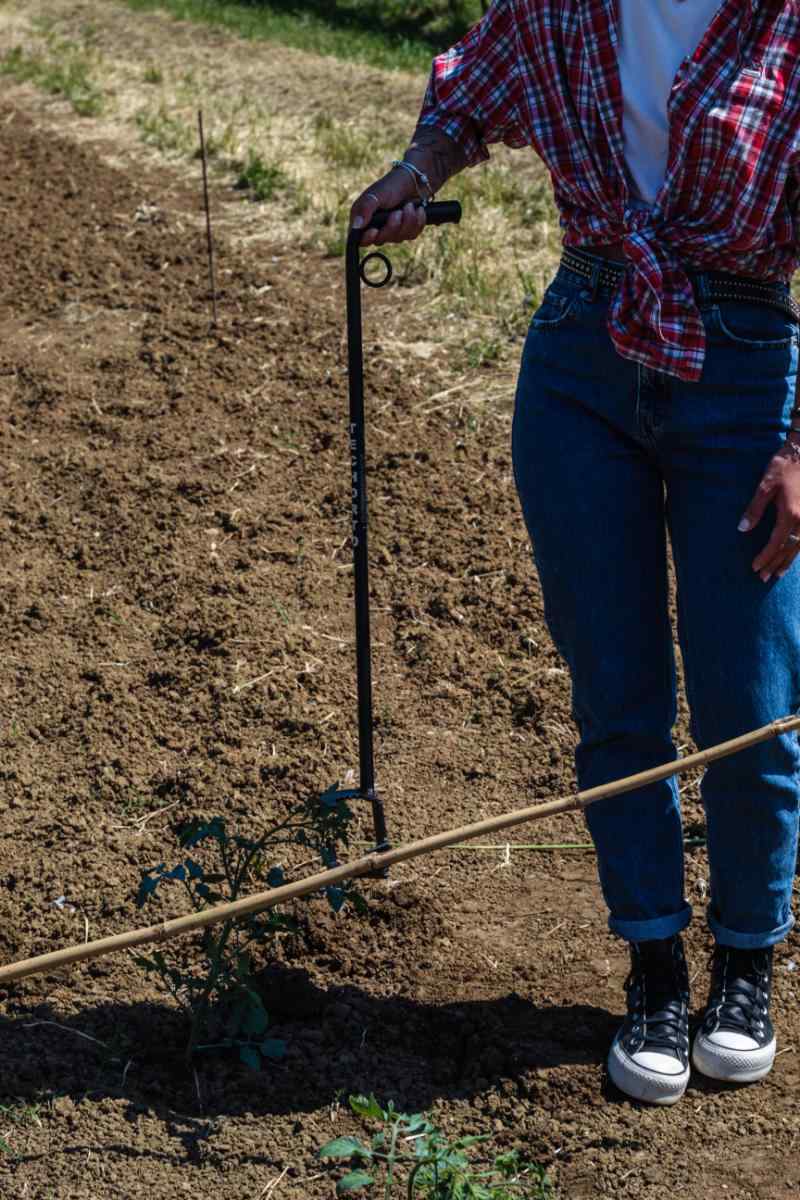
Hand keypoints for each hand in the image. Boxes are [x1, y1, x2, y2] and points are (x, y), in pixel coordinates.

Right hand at [349, 168, 426, 247]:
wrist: (415, 180)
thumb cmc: (392, 185)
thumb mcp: (377, 194)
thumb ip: (365, 208)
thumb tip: (356, 226)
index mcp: (364, 219)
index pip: (360, 239)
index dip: (367, 239)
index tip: (375, 231)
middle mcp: (376, 227)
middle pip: (381, 240)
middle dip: (392, 226)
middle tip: (398, 212)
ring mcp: (391, 231)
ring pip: (398, 239)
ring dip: (407, 221)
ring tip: (409, 206)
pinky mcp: (406, 231)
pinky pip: (412, 235)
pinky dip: (417, 222)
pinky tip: (418, 210)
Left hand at [738, 441, 799, 581]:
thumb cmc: (783, 467)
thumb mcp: (764, 486)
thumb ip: (754, 509)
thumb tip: (742, 529)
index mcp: (790, 514)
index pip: (775, 543)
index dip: (765, 557)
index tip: (754, 568)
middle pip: (788, 549)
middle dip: (775, 564)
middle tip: (763, 578)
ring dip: (788, 561)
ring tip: (777, 574)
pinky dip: (798, 549)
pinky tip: (792, 555)